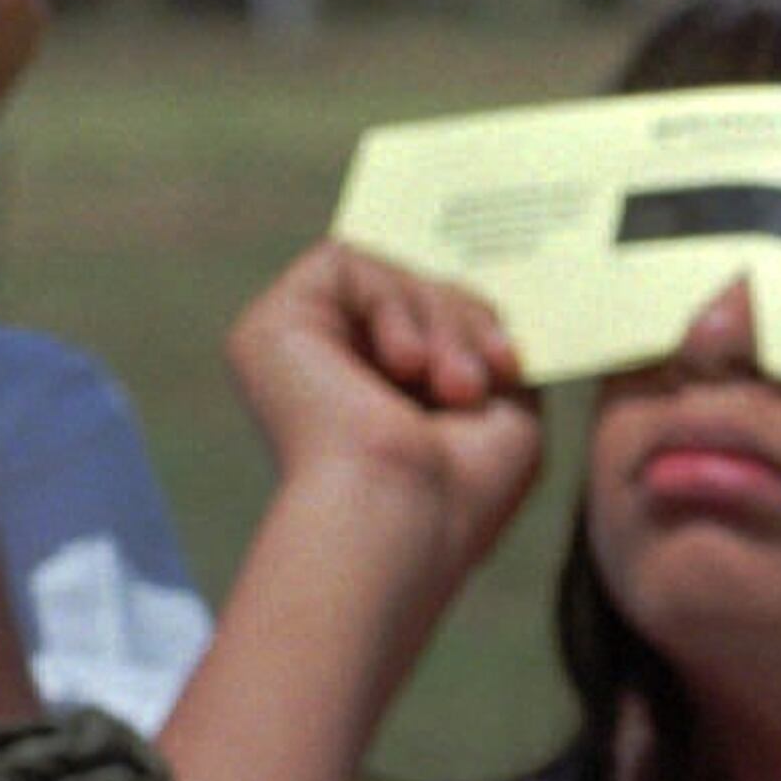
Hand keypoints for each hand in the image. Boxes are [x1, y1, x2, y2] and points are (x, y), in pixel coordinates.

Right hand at [226, 241, 541, 579]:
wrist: (404, 517)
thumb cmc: (461, 489)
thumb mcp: (508, 411)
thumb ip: (487, 350)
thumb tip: (488, 304)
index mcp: (375, 401)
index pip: (429, 321)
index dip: (476, 322)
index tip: (509, 366)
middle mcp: (327, 374)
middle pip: (413, 292)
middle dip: (462, 322)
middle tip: (474, 385)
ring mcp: (294, 350)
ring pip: (387, 279)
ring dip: (440, 320)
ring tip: (454, 387)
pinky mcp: (270, 326)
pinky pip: (344, 263)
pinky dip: (392, 303)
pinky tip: (404, 364)